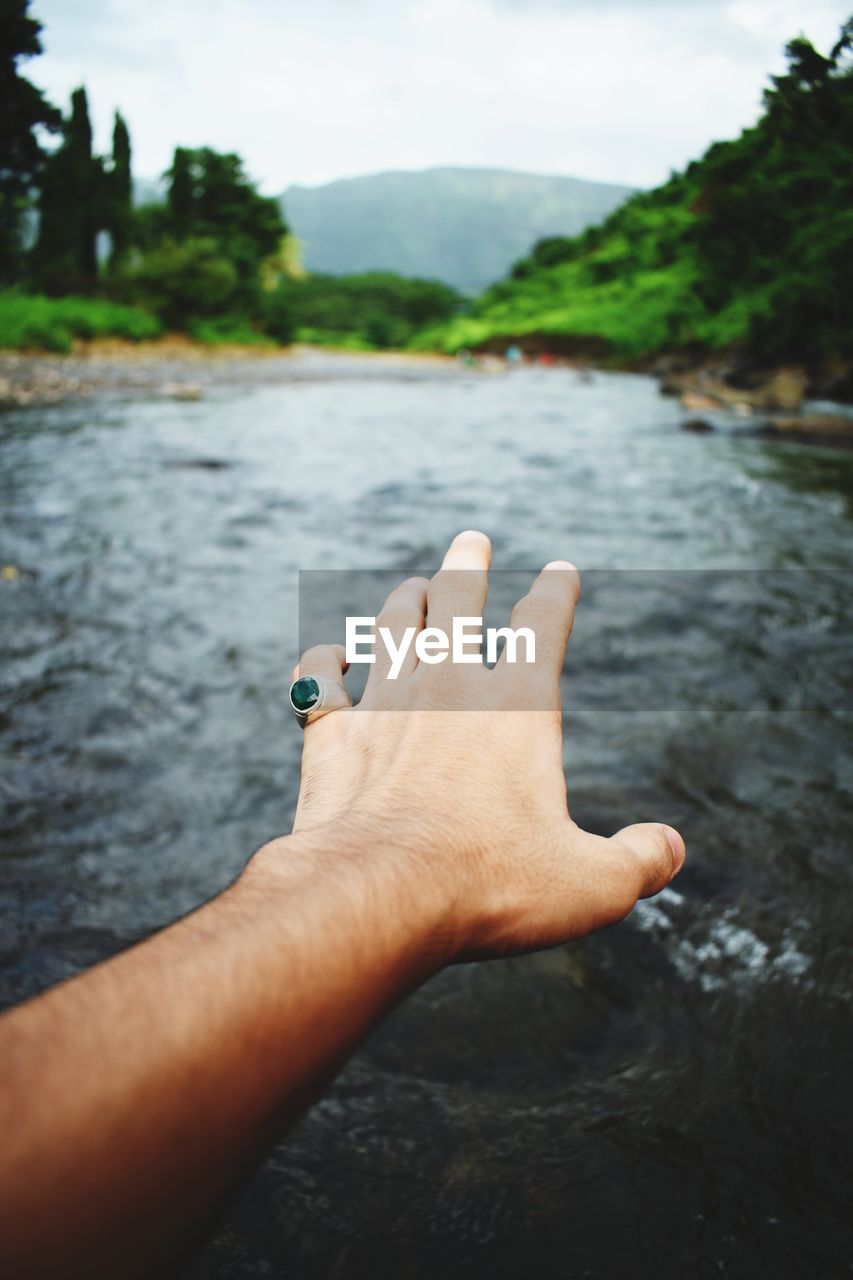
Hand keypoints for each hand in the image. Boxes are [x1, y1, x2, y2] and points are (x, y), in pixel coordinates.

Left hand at [269, 530, 684, 961]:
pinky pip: (320, 681)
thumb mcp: (591, 885)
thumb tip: (670, 849)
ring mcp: (385, 704)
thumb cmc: (490, 885)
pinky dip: (322, 664)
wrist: (378, 891)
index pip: (543, 626)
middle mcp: (449, 688)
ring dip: (404, 603)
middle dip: (467, 566)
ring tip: (412, 588)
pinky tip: (325, 658)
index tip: (561, 571)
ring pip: (392, 627)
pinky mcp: (333, 735)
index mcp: (518, 707)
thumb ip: (638, 862)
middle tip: (470, 540)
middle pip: (457, 601)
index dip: (555, 593)